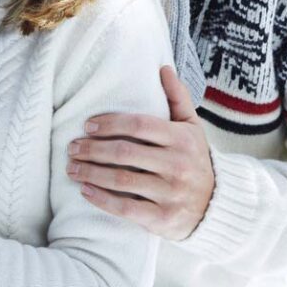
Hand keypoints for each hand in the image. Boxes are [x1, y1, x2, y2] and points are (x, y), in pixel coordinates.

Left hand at [68, 65, 214, 240]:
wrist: (214, 205)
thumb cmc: (196, 159)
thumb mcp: (192, 127)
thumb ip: (178, 98)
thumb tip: (163, 68)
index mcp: (183, 139)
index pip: (139, 125)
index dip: (110, 123)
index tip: (88, 125)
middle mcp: (177, 165)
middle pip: (124, 152)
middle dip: (93, 149)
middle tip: (72, 147)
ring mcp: (170, 193)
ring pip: (120, 179)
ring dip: (90, 173)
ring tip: (71, 168)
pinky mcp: (161, 218)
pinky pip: (124, 207)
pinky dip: (101, 199)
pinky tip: (85, 191)